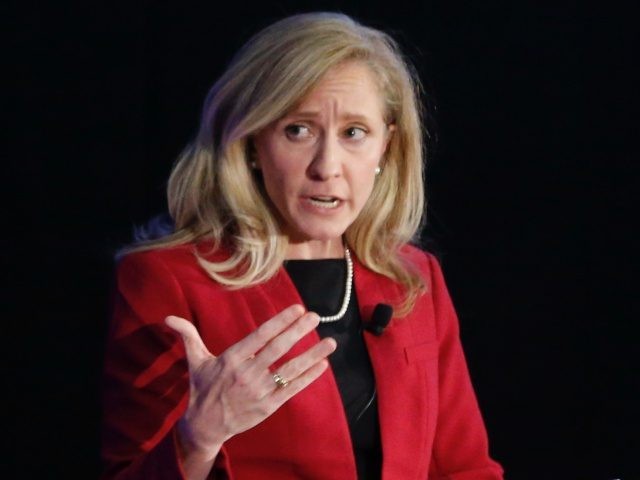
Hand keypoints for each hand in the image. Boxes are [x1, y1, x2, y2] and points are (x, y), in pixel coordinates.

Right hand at [165, 305, 335, 460]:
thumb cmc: (202, 388)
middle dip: (298, 332)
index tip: (297, 310)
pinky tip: (322, 365)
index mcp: (232, 358)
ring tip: (330, 342)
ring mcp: (259, 391)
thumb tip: (168, 318)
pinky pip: (291, 390)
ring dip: (312, 355)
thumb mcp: (195, 360)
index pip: (260, 335)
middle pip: (278, 349)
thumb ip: (188, 335)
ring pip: (290, 370)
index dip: (280, 322)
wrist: (205, 426)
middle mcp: (247, 373)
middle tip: (315, 316)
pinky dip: (308, 378)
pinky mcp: (268, 406)